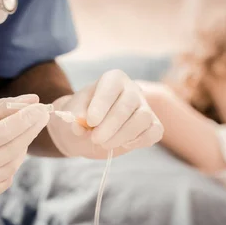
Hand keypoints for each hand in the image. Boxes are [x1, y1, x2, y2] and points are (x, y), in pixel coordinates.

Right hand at [0, 95, 49, 202]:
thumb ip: (2, 107)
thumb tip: (34, 101)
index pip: (6, 131)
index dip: (28, 119)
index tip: (42, 109)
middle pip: (12, 150)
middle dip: (30, 131)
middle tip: (40, 117)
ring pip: (11, 167)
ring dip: (21, 149)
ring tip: (18, 134)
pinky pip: (3, 182)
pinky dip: (10, 167)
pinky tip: (5, 153)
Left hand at [46, 70, 163, 158]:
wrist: (86, 130)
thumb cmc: (80, 116)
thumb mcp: (71, 113)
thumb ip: (74, 115)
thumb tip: (80, 123)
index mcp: (113, 79)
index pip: (112, 85)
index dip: (102, 103)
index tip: (90, 121)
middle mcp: (132, 90)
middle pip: (129, 103)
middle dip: (111, 125)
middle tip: (95, 139)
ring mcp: (144, 108)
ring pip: (143, 118)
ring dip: (123, 135)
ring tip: (105, 144)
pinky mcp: (151, 125)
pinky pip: (155, 132)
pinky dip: (141, 140)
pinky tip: (124, 144)